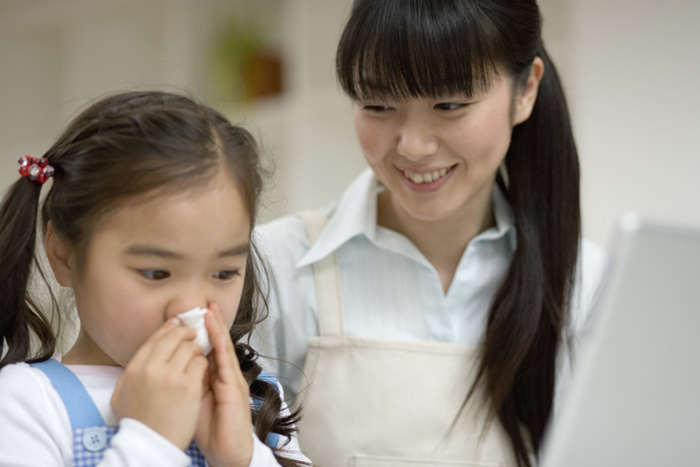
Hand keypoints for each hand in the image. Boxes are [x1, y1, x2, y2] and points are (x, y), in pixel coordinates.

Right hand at [111, 318, 207, 449]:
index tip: (178, 322)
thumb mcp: (122, 393)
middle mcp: (152, 368)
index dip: (170, 327)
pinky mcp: (189, 386)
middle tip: (194, 335)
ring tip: (197, 359)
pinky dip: (203, 366)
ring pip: (191, 348)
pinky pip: (201, 363)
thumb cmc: (138, 421)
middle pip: (175, 336)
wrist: (150, 444)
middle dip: (187, 333)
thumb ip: (131, 371)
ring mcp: (172, 376)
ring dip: (196, 351)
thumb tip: (143, 355)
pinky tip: (201, 374)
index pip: (156, 337)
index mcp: (135, 368)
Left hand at [195, 304, 253, 466]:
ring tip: (210, 309)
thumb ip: (185, 384)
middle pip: (216, 343)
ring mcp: (231, 379)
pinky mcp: (234, 386)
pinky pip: (226, 361)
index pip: (206, 350)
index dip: (199, 333)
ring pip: (222, 347)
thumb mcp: (192, 402)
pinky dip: (220, 344)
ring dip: (217, 327)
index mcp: (214, 378)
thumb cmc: (210, 430)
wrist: (228, 451)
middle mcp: (225, 375)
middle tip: (204, 304)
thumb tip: (169, 370)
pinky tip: (215, 331)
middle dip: (211, 323)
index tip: (190, 317)